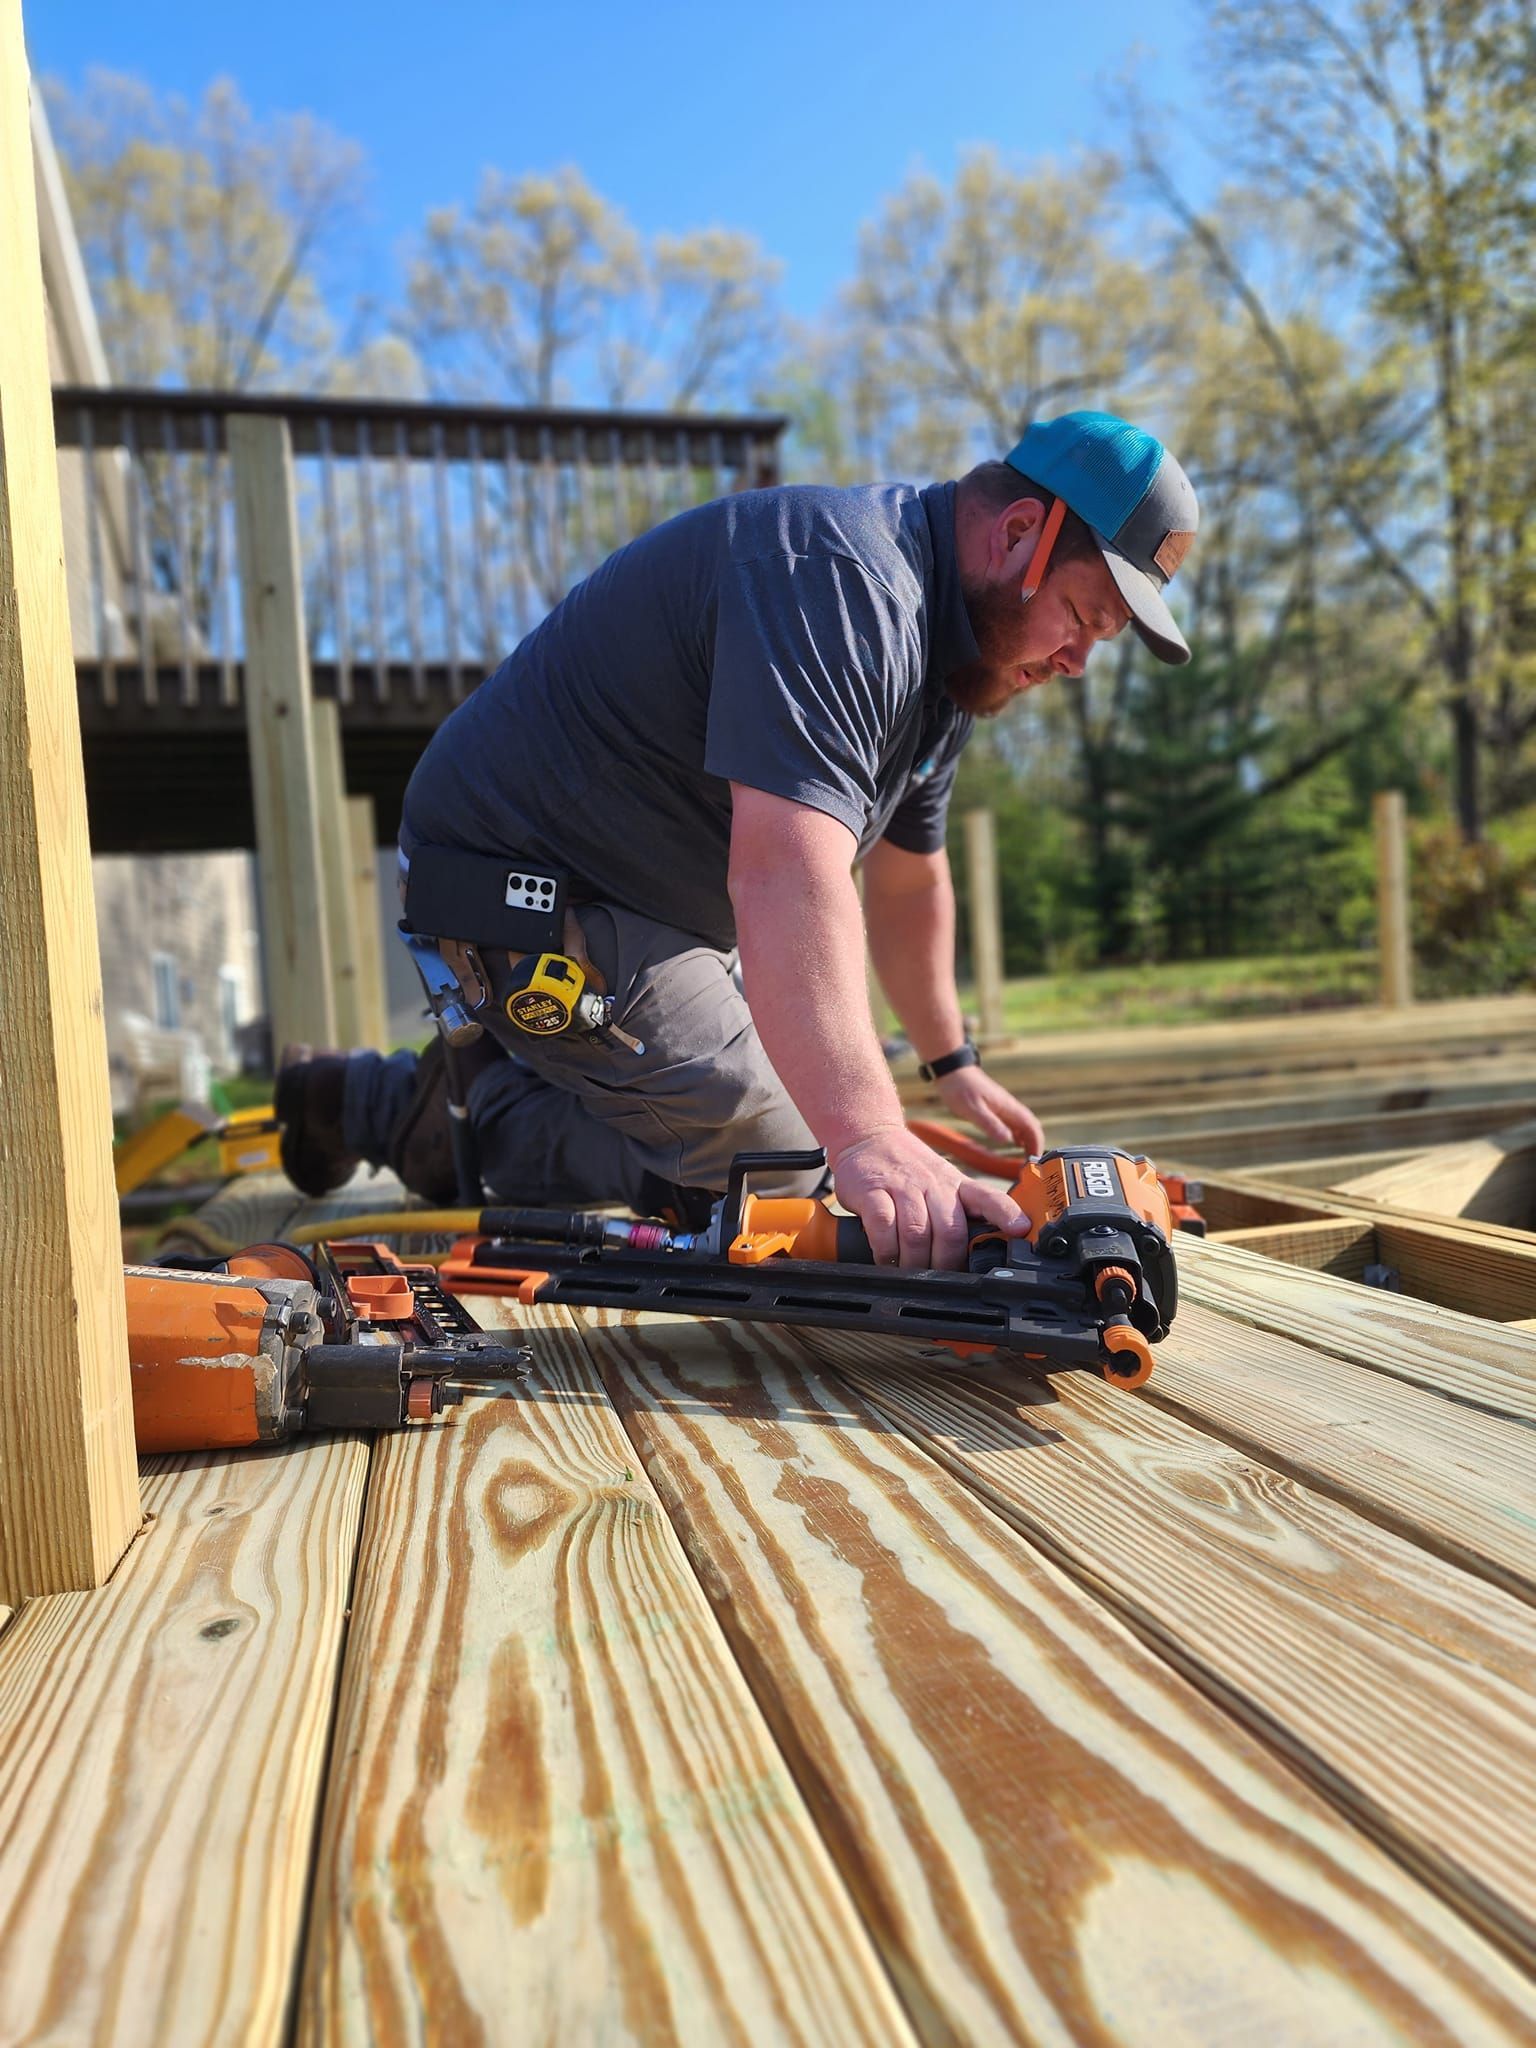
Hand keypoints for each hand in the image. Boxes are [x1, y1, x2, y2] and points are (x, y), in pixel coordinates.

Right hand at [831, 1125, 1022, 1270]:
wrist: (867, 1136)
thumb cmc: (908, 1169)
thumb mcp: (942, 1182)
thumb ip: (961, 1212)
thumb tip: (980, 1252)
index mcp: (956, 1185)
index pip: (988, 1198)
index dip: (1006, 1214)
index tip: (1020, 1229)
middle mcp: (933, 1184)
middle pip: (950, 1232)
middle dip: (945, 1263)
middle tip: (938, 1277)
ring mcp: (903, 1186)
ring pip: (917, 1234)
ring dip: (914, 1262)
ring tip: (909, 1272)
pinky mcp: (872, 1191)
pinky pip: (884, 1227)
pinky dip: (886, 1251)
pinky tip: (886, 1258)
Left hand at [935, 1066, 1044, 1153]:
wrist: (952, 1070)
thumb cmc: (960, 1088)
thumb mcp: (972, 1109)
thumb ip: (990, 1124)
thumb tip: (1008, 1140)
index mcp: (1008, 1108)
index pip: (1032, 1127)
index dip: (1037, 1144)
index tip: (1034, 1162)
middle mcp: (1010, 1107)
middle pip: (1032, 1127)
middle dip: (1035, 1145)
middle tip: (1031, 1165)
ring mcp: (1004, 1107)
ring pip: (1024, 1126)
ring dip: (1028, 1141)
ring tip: (1025, 1159)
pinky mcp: (996, 1108)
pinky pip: (1014, 1123)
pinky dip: (1018, 1135)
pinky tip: (1014, 1144)